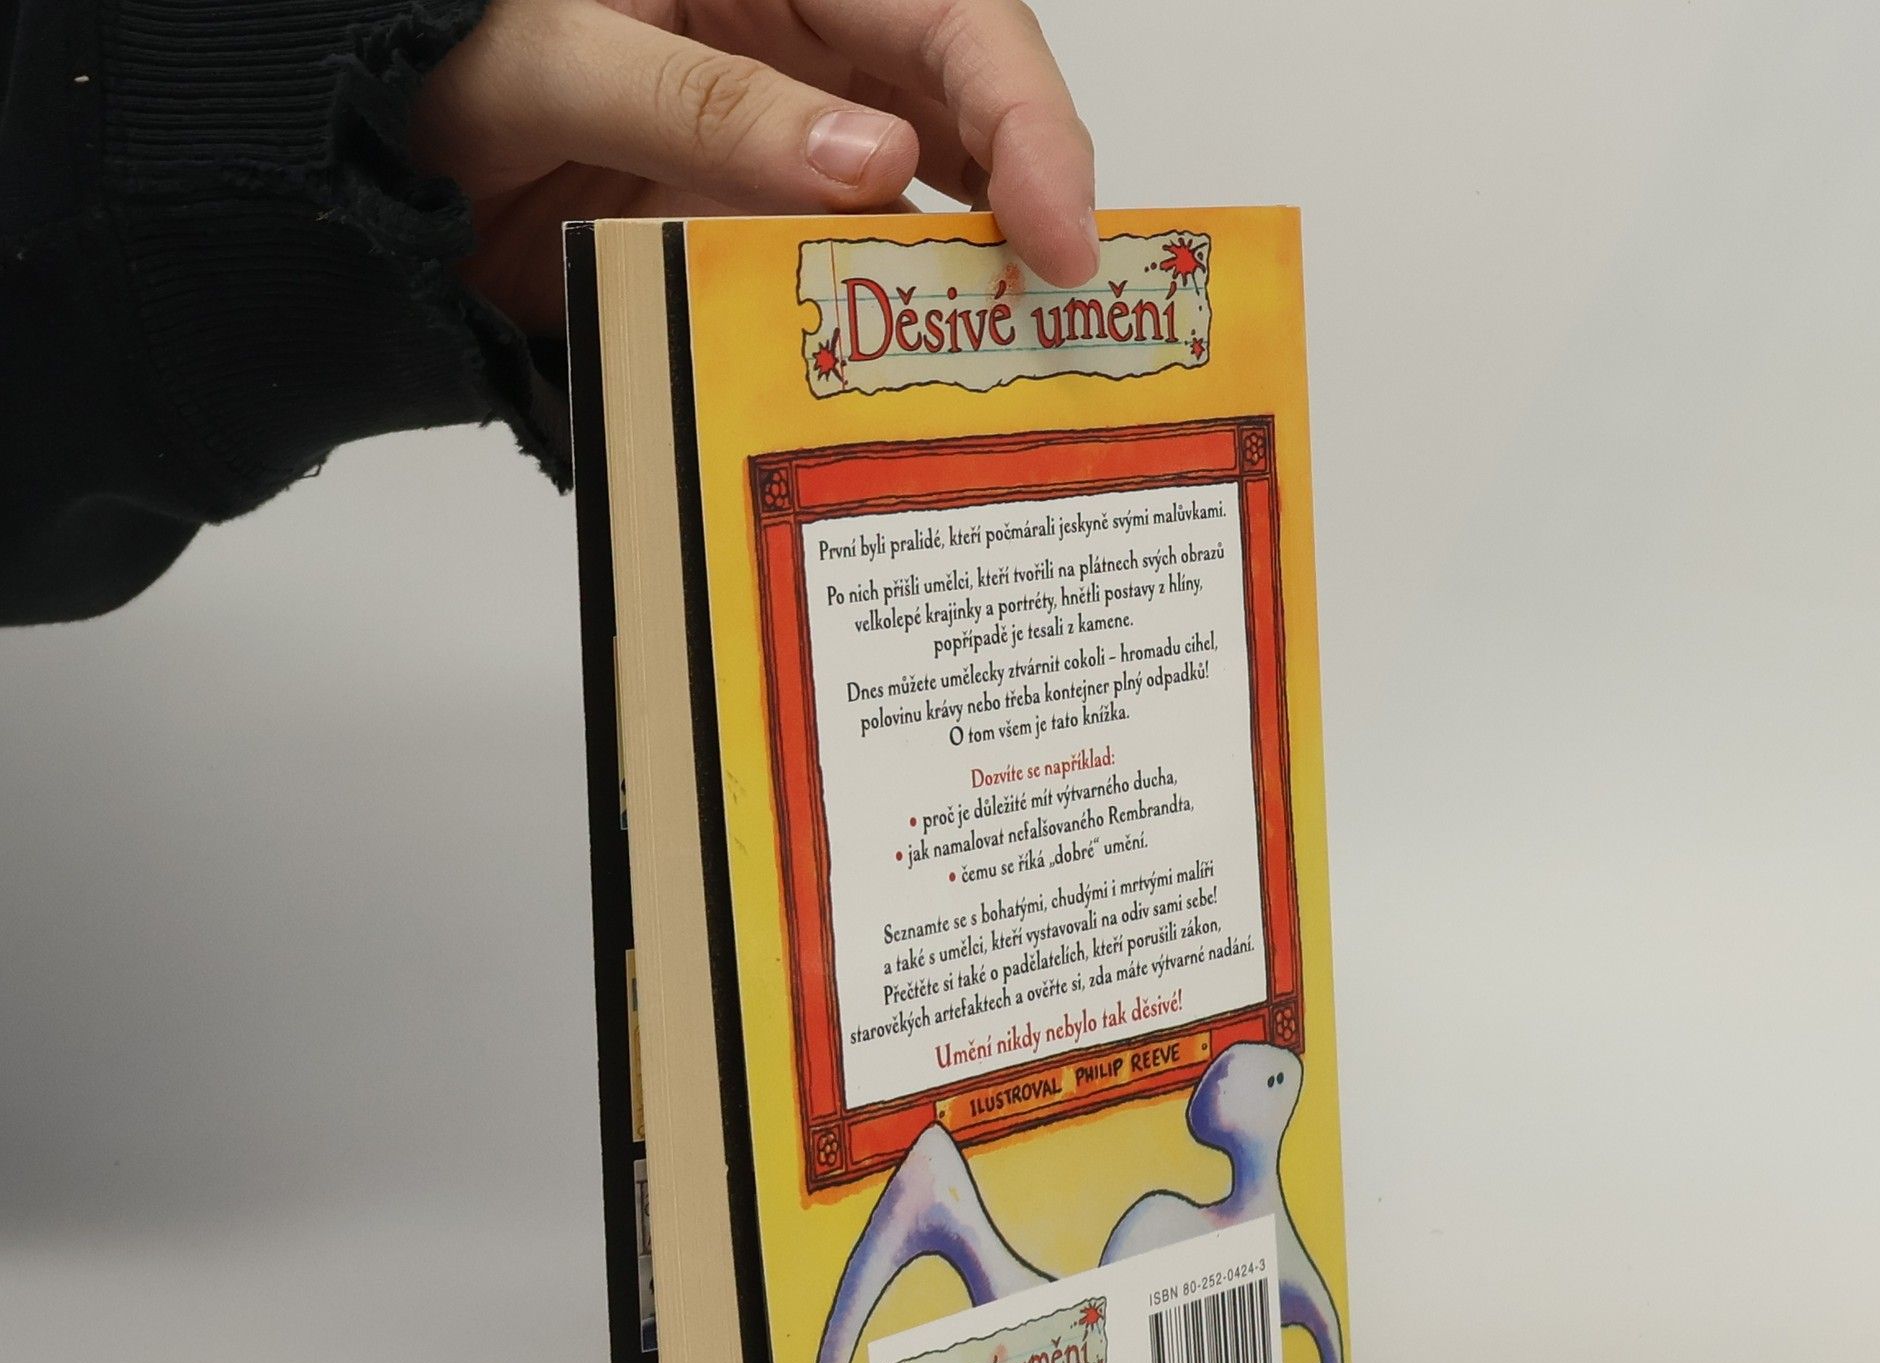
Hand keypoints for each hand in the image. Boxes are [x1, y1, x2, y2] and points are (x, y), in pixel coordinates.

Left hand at [411, 0, 1097, 335]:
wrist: (370, 164)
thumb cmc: (438, 65)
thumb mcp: (557, 63)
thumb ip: (709, 107)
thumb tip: (877, 163)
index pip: (952, 19)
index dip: (1027, 117)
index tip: (1059, 232)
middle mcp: (810, 43)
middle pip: (974, 107)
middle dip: (1031, 200)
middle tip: (1068, 317)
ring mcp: (796, 136)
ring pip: (936, 191)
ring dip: (979, 268)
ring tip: (1019, 355)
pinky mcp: (768, 218)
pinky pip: (858, 262)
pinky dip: (895, 315)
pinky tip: (920, 370)